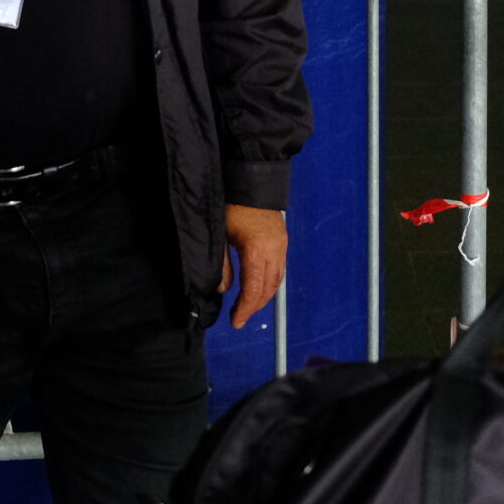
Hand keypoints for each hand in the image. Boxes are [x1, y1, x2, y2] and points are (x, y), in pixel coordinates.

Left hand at [218, 205, 286, 328]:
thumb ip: (222, 265)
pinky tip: (259, 287)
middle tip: (239, 319)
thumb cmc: (232, 206)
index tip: (235, 322)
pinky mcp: (283, 240)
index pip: (253, 289)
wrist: (251, 181)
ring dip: (264, 297)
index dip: (245, 308)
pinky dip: (270, 283)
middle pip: (268, 288)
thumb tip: (223, 290)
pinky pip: (280, 269)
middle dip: (254, 306)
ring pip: (277, 280)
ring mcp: (281, 245)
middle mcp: (274, 251)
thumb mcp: (220, 235)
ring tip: (248, 307)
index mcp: (257, 250)